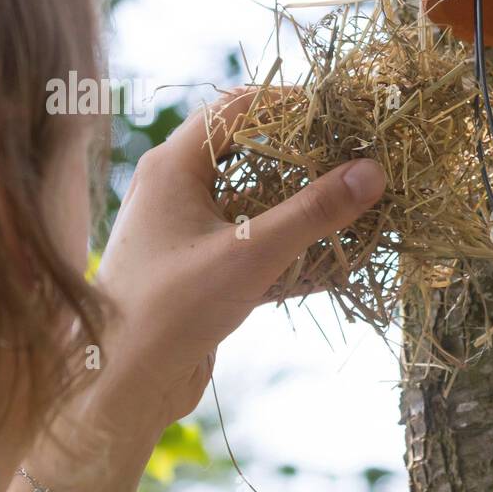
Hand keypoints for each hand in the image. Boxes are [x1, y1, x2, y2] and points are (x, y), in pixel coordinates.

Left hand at [88, 90, 385, 449]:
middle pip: (251, 152)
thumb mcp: (251, 255)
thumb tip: (373, 170)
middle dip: (306, 158)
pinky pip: (252, 245)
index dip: (293, 105)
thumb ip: (314, 212)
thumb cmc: (171, 310)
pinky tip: (335, 263)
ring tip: (355, 207)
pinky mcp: (198, 270)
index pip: (239, 108)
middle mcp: (174, 189)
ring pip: (255, 202)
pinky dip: (290, 249)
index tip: (343, 115)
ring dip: (303, 206)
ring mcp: (185, 231)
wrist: (119, 386)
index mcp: (173, 166)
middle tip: (357, 161)